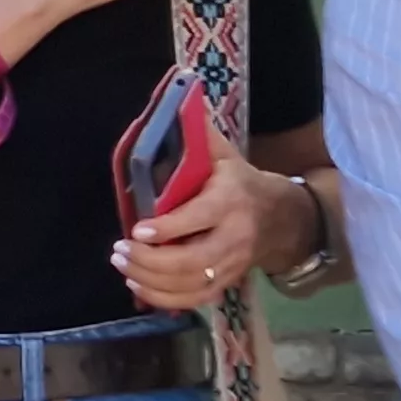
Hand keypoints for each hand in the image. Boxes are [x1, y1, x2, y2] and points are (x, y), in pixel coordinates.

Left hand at [115, 134, 295, 313]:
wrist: (282, 218)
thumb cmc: (240, 182)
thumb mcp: (224, 155)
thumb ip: (198, 136)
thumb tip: (175, 101)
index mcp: (230, 201)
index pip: (198, 218)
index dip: (168, 228)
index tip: (137, 230)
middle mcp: (233, 237)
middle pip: (192, 261)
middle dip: (150, 261)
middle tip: (118, 251)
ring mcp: (231, 264)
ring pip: (191, 284)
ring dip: (150, 281)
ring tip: (122, 265)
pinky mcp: (227, 282)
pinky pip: (195, 300)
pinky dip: (164, 299)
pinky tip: (137, 286)